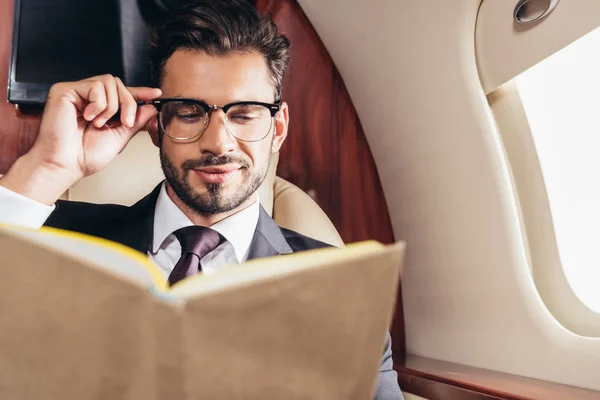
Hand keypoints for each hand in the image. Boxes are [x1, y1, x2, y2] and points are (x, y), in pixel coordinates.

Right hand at [34, 74, 161, 178]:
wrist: (66, 165)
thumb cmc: (85, 156)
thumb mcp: (119, 137)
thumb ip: (134, 121)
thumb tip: (151, 107)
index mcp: (99, 107)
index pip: (122, 93)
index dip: (140, 92)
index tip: (157, 94)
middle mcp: (86, 97)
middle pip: (119, 84)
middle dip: (128, 103)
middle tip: (125, 123)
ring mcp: (76, 92)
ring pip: (109, 82)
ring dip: (112, 106)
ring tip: (99, 123)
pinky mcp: (65, 90)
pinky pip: (95, 86)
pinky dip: (99, 104)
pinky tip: (89, 117)